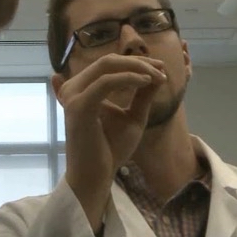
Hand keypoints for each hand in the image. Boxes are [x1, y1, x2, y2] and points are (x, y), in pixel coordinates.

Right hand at [54, 54, 166, 229]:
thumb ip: (142, 95)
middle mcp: (74, 88)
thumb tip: (157, 73)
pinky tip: (146, 82)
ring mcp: (74, 96)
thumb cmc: (111, 149)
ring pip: (107, 65)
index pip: (109, 64)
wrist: (97, 175)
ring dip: (137, 67)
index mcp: (83, 89)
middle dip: (139, 61)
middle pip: (108, 60)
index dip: (136, 62)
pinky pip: (106, 82)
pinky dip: (128, 78)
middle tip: (162, 70)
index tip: (161, 69)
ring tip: (158, 77)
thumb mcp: (133, 116)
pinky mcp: (78, 106)